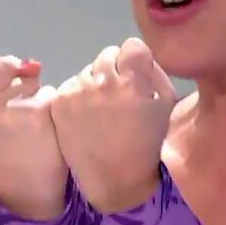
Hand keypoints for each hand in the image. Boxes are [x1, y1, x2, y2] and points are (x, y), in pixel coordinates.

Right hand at [0, 52, 67, 220]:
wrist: (24, 187)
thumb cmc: (4, 144)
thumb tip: (32, 64)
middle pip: (5, 64)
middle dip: (17, 80)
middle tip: (16, 113)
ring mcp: (5, 108)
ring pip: (29, 78)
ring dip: (35, 94)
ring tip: (28, 124)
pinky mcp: (34, 112)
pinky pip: (49, 92)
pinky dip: (51, 106)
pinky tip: (44, 129)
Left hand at [50, 38, 176, 213]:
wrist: (114, 178)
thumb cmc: (145, 143)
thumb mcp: (165, 105)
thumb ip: (155, 73)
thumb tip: (139, 57)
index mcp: (134, 82)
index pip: (132, 46)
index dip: (135, 60)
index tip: (136, 75)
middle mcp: (103, 81)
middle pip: (108, 54)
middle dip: (115, 69)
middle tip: (118, 94)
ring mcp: (78, 91)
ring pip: (89, 69)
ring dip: (96, 82)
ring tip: (101, 109)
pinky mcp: (60, 102)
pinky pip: (72, 84)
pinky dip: (79, 95)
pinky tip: (86, 116)